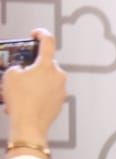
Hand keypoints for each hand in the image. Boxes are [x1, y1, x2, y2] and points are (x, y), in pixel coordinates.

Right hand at [2, 29, 65, 148]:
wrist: (29, 125)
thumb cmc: (21, 100)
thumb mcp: (10, 76)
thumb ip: (17, 67)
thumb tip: (22, 70)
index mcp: (47, 65)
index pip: (48, 42)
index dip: (41, 34)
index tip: (36, 34)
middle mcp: (58, 76)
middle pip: (45, 64)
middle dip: (32, 67)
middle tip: (19, 72)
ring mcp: (61, 90)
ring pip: (45, 80)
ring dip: (32, 83)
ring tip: (17, 93)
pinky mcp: (60, 102)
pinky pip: (47, 93)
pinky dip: (36, 94)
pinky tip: (23, 102)